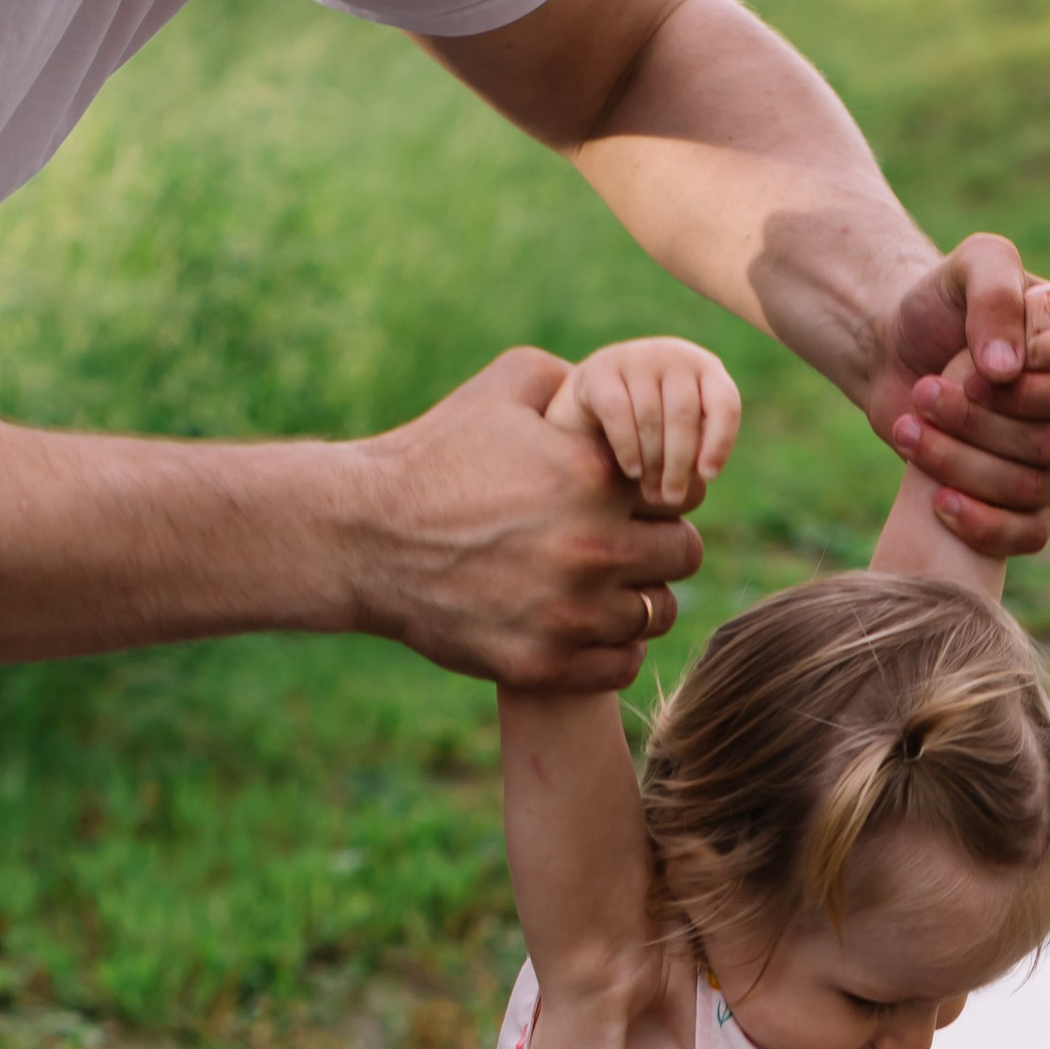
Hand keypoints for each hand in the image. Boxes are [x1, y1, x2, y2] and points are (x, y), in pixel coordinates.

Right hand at [349, 347, 707, 692]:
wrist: (366, 536)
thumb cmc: (436, 455)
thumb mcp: (503, 388)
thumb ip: (575, 383)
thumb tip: (627, 392)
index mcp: (594, 476)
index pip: (683, 494)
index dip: (663, 496)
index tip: (633, 502)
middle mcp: (593, 546)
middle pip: (683, 557)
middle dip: (659, 548)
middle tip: (623, 546)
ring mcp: (571, 613)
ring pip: (658, 615)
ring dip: (637, 600)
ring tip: (600, 585)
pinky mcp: (546, 665)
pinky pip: (623, 665)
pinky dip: (610, 648)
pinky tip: (582, 624)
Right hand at [558, 334, 743, 513]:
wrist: (599, 395)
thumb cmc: (655, 420)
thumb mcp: (684, 427)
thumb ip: (699, 444)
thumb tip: (699, 478)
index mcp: (706, 369)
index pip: (723, 404)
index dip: (719, 443)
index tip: (708, 477)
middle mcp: (674, 356)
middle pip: (683, 416)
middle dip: (679, 464)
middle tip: (672, 498)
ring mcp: (637, 358)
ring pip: (651, 418)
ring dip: (653, 463)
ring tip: (653, 493)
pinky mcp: (602, 369)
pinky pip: (619, 414)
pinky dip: (628, 447)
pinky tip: (633, 471)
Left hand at [866, 237, 1049, 559]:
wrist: (897, 353)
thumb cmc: (940, 304)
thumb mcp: (968, 269)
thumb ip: (996, 296)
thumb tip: (1010, 369)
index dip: (1037, 388)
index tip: (977, 372)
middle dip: (983, 423)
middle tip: (925, 392)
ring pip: (1035, 486)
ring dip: (962, 463)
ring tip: (908, 429)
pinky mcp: (1038, 503)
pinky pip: (1029, 534)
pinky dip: (981, 524)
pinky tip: (937, 500)